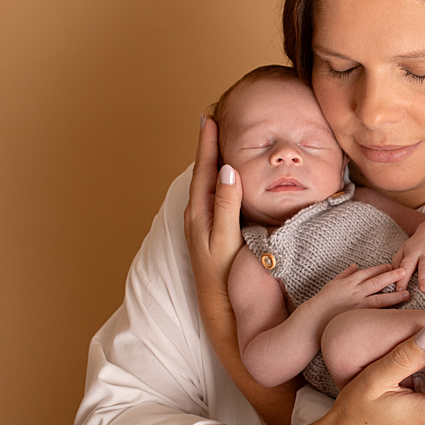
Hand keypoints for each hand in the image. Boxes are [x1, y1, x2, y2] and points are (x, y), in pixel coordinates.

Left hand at [184, 115, 243, 298]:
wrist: (219, 307)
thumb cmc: (223, 275)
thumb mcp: (226, 237)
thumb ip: (226, 204)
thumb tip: (227, 170)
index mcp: (199, 212)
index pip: (203, 168)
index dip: (207, 143)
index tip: (209, 117)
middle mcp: (197, 215)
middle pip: (203, 171)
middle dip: (209, 146)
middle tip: (213, 120)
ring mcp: (203, 223)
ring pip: (208, 183)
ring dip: (213, 161)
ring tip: (219, 142)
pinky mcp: (211, 231)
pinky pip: (214, 195)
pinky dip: (219, 179)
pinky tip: (226, 180)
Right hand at [314, 263, 410, 314]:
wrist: (315, 318)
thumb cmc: (323, 301)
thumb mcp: (333, 283)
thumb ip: (345, 274)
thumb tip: (354, 266)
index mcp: (349, 281)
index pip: (368, 272)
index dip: (381, 268)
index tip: (392, 266)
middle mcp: (355, 291)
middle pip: (377, 281)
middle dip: (392, 276)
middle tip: (405, 271)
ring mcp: (358, 305)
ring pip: (380, 298)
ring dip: (395, 295)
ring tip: (407, 293)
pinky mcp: (359, 317)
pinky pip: (376, 313)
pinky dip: (386, 311)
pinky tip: (397, 312)